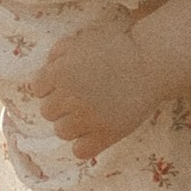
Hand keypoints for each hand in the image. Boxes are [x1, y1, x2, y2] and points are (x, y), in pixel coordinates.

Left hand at [35, 19, 157, 161]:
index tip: (65, 84)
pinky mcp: (105, 134)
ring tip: (88, 116)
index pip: (37, 89)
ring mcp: (87, 118)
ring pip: (61, 132)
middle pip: (47, 112)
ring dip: (71, 125)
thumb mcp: (83, 39)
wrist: (153, 61)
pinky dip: (84, 145)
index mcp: (59, 73)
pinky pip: (80, 151)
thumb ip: (59, 51)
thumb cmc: (119, 46)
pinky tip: (93, 135)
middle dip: (61, 105)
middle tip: (80, 99)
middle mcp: (68, 97)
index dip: (50, 86)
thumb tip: (46, 67)